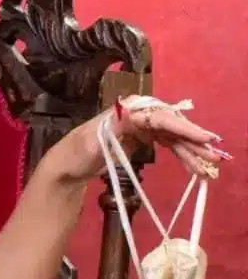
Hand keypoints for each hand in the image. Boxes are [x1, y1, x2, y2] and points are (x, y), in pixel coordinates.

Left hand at [61, 95, 229, 181]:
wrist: (65, 167)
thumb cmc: (75, 154)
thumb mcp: (91, 141)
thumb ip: (115, 126)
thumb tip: (136, 112)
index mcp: (126, 111)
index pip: (160, 118)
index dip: (183, 128)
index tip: (203, 139)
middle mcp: (136, 113)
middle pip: (171, 125)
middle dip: (192, 141)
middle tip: (211, 157)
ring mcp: (139, 126)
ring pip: (171, 135)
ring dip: (189, 150)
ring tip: (205, 167)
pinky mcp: (140, 137)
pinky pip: (165, 142)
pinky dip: (179, 153)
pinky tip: (191, 165)